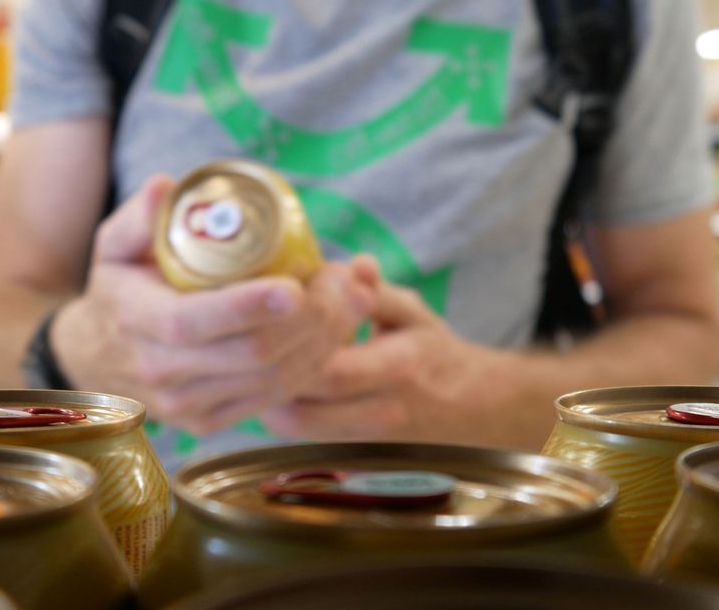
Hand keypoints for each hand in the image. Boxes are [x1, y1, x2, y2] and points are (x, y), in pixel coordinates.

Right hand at [51, 175, 376, 435]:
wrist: (98, 355)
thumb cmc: (119, 287)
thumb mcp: (113, 245)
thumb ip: (138, 217)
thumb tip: (164, 187)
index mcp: (136, 321)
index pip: (194, 322)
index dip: (249, 306)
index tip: (295, 285)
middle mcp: (161, 373)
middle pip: (251, 355)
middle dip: (310, 320)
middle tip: (343, 282)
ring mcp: (188, 406)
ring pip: (273, 382)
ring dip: (324, 342)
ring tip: (352, 300)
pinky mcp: (211, 422)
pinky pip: (276, 398)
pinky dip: (314, 365)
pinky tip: (335, 332)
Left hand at [261, 280, 536, 447]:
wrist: (477, 412)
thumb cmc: (437, 354)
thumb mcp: (412, 313)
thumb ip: (374, 291)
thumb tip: (351, 264)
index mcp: (399, 367)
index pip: (332, 370)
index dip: (291, 351)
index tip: (266, 324)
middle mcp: (382, 410)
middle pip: (303, 410)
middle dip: (265, 382)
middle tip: (242, 351)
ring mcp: (367, 439)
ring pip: (298, 431)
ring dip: (267, 402)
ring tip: (251, 369)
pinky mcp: (356, 454)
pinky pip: (306, 439)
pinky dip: (283, 415)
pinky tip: (269, 389)